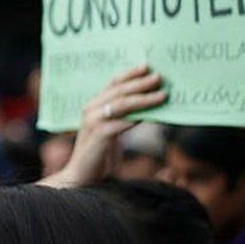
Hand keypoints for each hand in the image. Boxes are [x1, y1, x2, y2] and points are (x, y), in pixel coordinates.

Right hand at [49, 64, 166, 184]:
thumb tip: (148, 105)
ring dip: (144, 98)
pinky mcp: (99, 135)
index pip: (113, 84)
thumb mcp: (111, 131)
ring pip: (123, 104)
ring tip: (162, 94)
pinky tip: (154, 115)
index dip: (130, 74)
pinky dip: (139, 117)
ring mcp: (93, 122)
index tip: (147, 67)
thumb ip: (123, 117)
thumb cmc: (99, 155)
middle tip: (159, 77)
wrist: (82, 177)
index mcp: (92, 106)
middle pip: (119, 90)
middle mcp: (91, 110)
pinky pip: (123, 122)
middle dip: (141, 83)